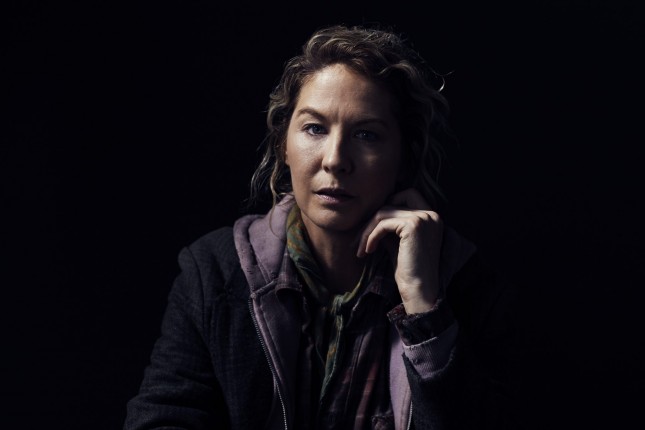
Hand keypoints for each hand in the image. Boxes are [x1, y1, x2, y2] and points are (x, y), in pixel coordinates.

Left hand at [357, 188, 442, 313]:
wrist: (419, 291)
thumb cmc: (409, 272)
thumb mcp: (398, 243)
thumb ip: (390, 227)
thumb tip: (372, 216)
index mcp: (432, 217)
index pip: (408, 194)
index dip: (389, 205)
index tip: (374, 227)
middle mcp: (431, 214)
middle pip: (393, 201)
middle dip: (374, 217)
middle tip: (360, 237)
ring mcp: (424, 218)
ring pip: (384, 212)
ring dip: (368, 230)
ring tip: (361, 248)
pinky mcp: (413, 226)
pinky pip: (383, 223)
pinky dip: (371, 236)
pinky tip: (367, 251)